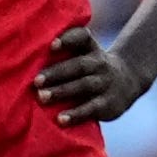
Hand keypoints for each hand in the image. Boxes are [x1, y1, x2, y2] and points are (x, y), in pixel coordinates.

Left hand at [36, 22, 156, 127]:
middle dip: (57, 72)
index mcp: (91, 49)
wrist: (129, 81)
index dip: (68, 39)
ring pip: (84, 86)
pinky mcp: (110, 104)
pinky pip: (92, 108)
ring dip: (62, 91)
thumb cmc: (92, 68)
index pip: (82, 37)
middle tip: (36, 80)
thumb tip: (26, 59)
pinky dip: (76, 114)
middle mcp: (100, 64)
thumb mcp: (86, 53)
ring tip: (42, 97)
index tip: (52, 45)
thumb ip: (64, 53)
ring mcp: (106, 84)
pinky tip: (60, 119)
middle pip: (79, 65)